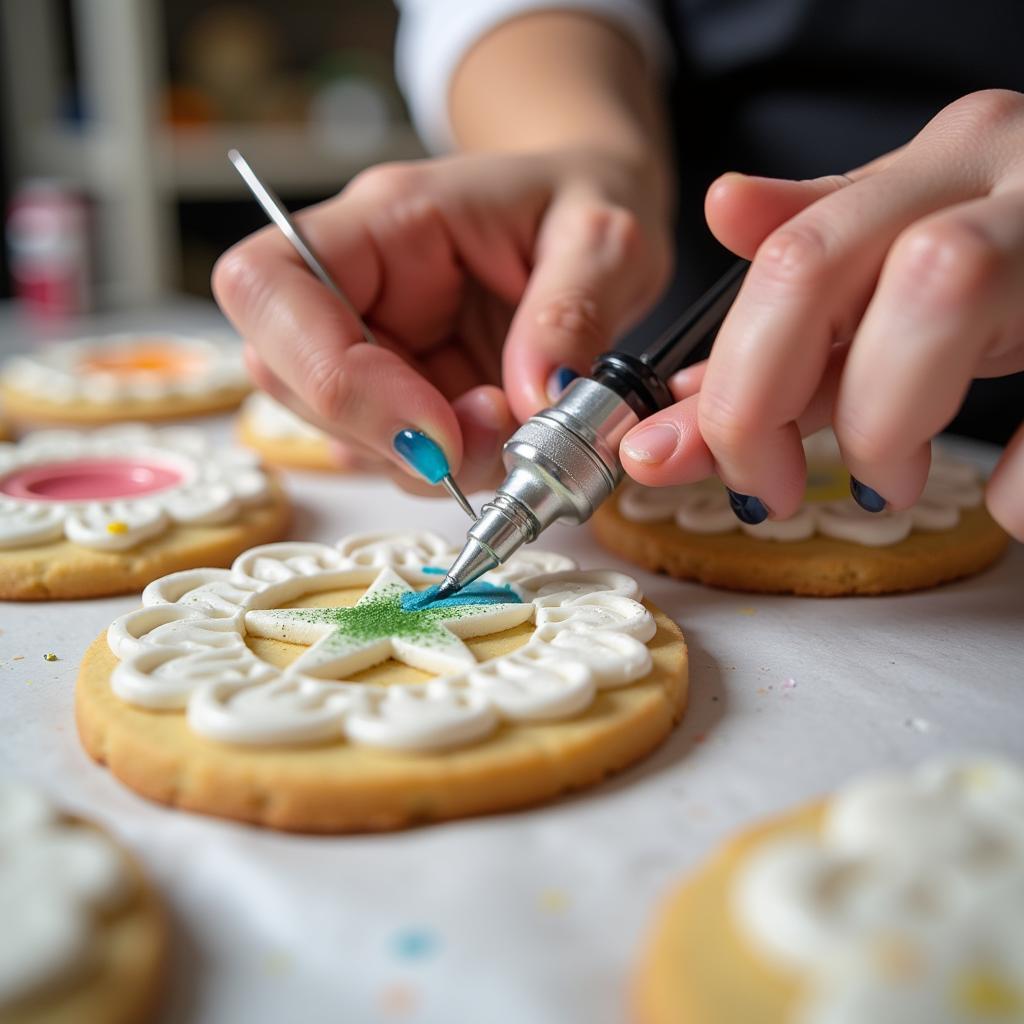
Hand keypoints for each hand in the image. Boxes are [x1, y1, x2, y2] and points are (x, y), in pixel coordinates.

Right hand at [214, 148, 669, 493]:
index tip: (434, 430)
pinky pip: (392, 458)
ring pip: (340, 434)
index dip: (328, 372)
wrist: (595, 228)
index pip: (269, 284)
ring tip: (516, 431)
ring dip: (425, 464)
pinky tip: (504, 440)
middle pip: (287, 377)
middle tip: (493, 442)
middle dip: (385, 437)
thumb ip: (572, 311)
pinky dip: (449, 472)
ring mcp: (374, 348)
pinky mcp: (402, 398)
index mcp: (383, 219)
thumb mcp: (605, 238)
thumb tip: (535, 401)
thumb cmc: (587, 203)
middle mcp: (358, 286)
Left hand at [619, 89, 1023, 539]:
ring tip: (887, 479)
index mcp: (932, 169)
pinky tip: (1005, 502)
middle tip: (769, 488)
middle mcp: (993, 175)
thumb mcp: (917, 260)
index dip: (718, 379)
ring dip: (883, 417)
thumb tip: (692, 347)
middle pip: (813, 265)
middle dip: (763, 397)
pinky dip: (1023, 472)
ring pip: (933, 289)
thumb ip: (809, 300)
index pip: (778, 260)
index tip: (674, 458)